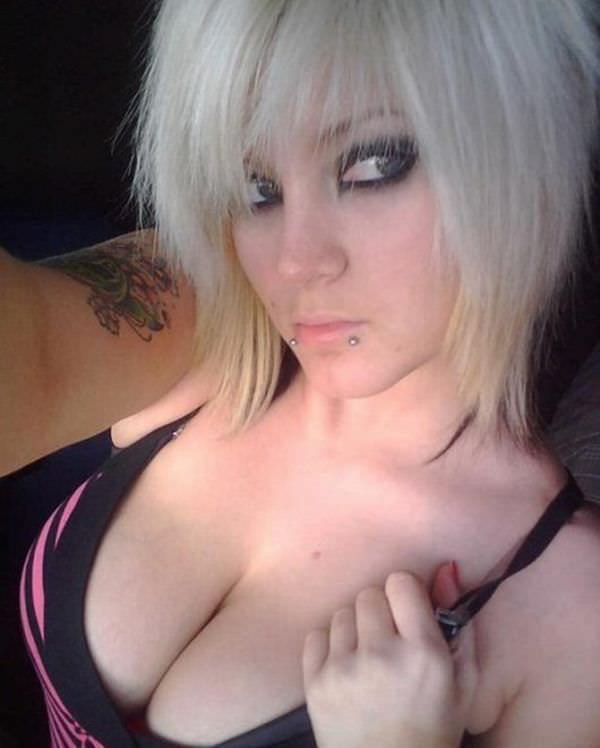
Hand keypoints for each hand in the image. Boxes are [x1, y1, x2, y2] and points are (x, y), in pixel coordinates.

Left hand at [302, 563, 476, 747]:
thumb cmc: (434, 728)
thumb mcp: (463, 681)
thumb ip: (459, 622)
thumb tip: (445, 568)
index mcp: (423, 652)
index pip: (400, 582)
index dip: (405, 595)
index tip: (408, 612)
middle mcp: (381, 655)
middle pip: (368, 594)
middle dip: (380, 611)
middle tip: (388, 638)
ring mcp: (343, 669)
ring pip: (342, 613)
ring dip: (355, 628)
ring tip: (367, 657)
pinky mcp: (315, 683)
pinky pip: (316, 634)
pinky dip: (329, 646)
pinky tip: (346, 667)